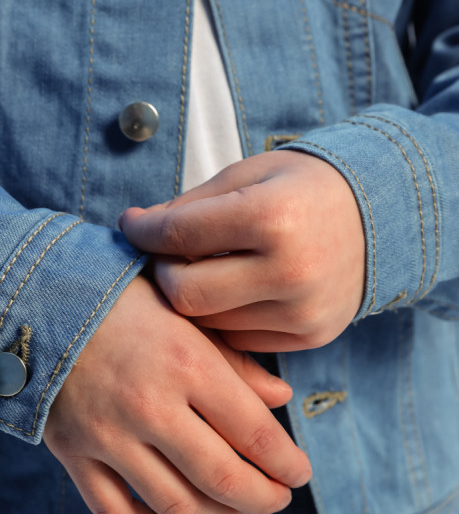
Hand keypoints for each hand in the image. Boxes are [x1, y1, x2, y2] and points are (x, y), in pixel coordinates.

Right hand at [43, 275, 310, 513]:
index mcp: (186, 362)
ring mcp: (107, 434)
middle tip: (277, 498)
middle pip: (222, 478)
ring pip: (175, 503)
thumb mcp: (184, 312)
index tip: (299, 473)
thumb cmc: (120, 298)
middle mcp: (149, 405)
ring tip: (234, 509)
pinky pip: (115, 511)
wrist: (36, 296)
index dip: (286, 463)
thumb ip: (234, 358)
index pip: (254, 432)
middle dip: (261, 498)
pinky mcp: (73, 452)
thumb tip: (282, 397)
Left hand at [119, 150, 365, 351]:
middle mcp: (289, 271)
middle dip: (164, 273)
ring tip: (198, 270)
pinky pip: (239, 339)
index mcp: (271, 217)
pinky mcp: (310, 336)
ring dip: (193, 299)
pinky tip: (231, 291)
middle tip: (164, 254)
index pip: (179, 235)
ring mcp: (302, 311)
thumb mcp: (249, 174)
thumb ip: (191, 204)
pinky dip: (225, 318)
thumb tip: (136, 227)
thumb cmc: (304, 187)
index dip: (143, 231)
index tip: (131, 226)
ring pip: (209, 323)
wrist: (382, 215)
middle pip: (185, 294)